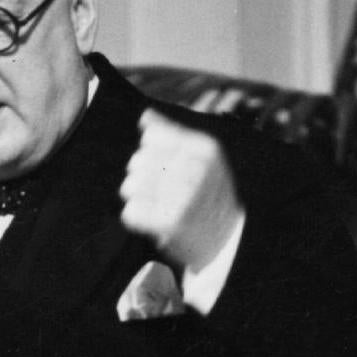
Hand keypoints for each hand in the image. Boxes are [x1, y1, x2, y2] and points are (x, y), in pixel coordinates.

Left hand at [120, 111, 243, 272]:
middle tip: (159, 192)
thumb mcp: (202, 157)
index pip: (151, 137)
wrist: (226, 241)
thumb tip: (146, 116)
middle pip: (137, 162)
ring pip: (130, 186)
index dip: (150, 152)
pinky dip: (136, 218)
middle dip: (140, 177)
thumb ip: (172, 133)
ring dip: (137, 198)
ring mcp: (185, 197)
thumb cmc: (209, 195)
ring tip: (155, 206)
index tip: (164, 167)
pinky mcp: (172, 223)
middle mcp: (197, 169)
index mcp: (205, 149)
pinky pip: (131, 212)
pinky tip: (151, 220)